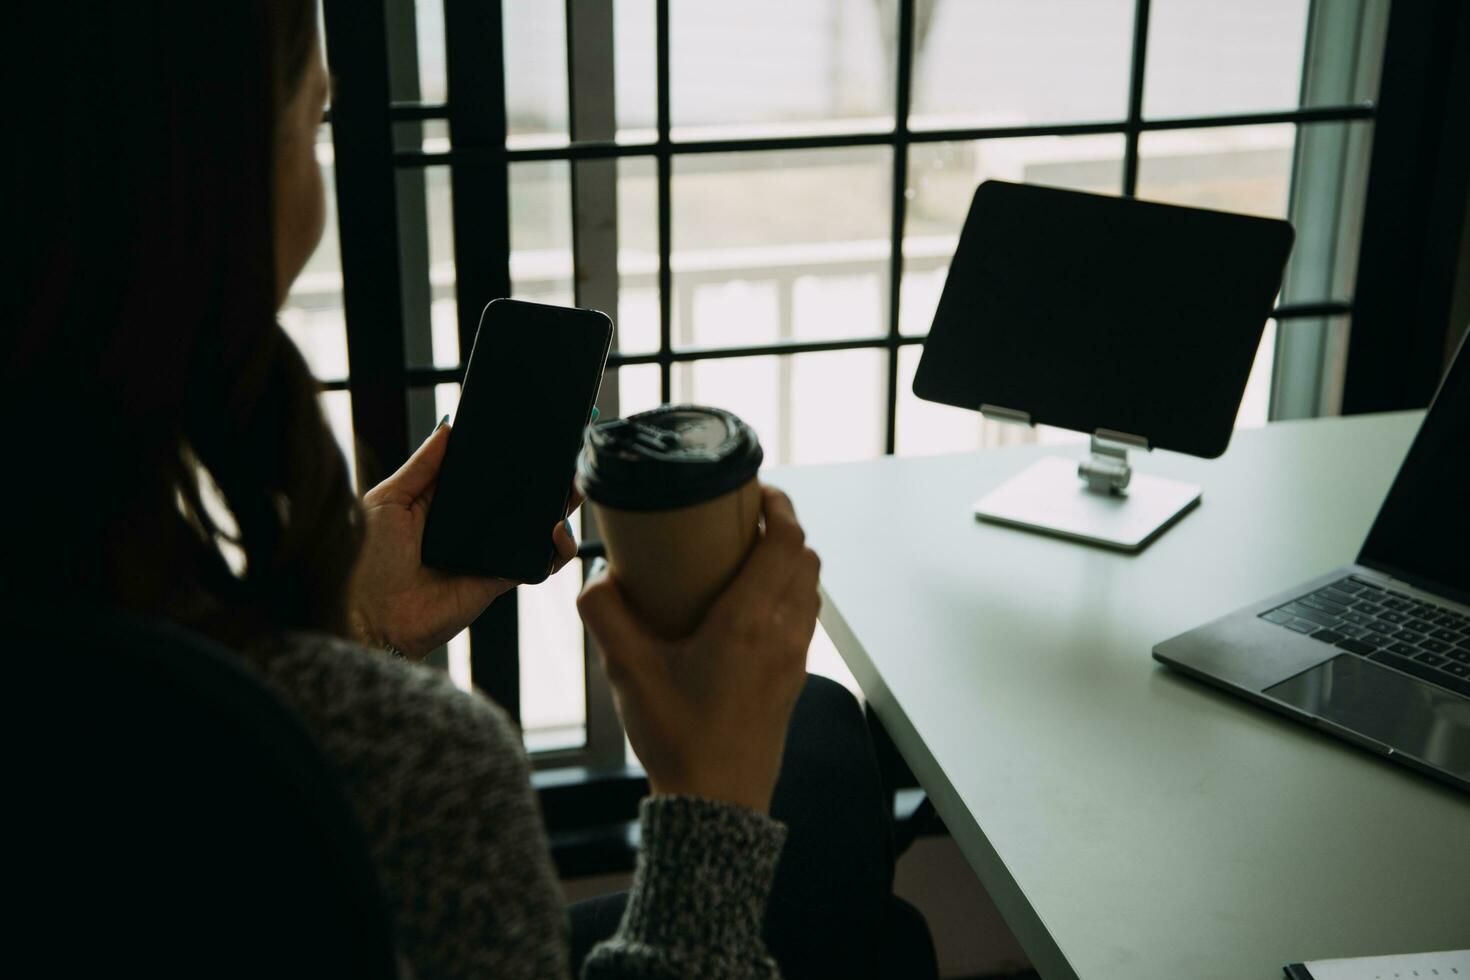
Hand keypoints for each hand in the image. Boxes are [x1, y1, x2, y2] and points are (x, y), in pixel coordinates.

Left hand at [351, 420, 578, 659]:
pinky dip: (557, 548)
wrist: (368, 617)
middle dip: (546, 476)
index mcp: (442, 501)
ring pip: (536, 526)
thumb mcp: (388, 499)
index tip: (535, 431)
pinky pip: (537, 562)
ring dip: (561, 506)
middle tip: (568, 453)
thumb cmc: (365, 560)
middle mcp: (469, 525)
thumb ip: (422, 464)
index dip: (509, 454)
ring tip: (573, 487)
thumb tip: (449, 426)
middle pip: (517, 497)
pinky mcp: (500, 578)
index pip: (484, 472)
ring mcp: (487, 552)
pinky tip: (556, 530)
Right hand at [576, 485, 819, 813]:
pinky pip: (803, 621)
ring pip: (810, 590)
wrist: (715, 806)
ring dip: (789, 564)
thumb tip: (596, 578)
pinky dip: (788, 597)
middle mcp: (783, 633)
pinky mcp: (793, 682)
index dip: (779, 507)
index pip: (787, 541)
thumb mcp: (627, 670)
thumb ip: (605, 615)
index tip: (758, 490)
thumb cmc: (677, 738)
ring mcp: (794, 659)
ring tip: (749, 558)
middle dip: (784, 529)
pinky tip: (750, 609)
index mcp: (750, 620)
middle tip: (748, 519)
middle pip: (806, 559)